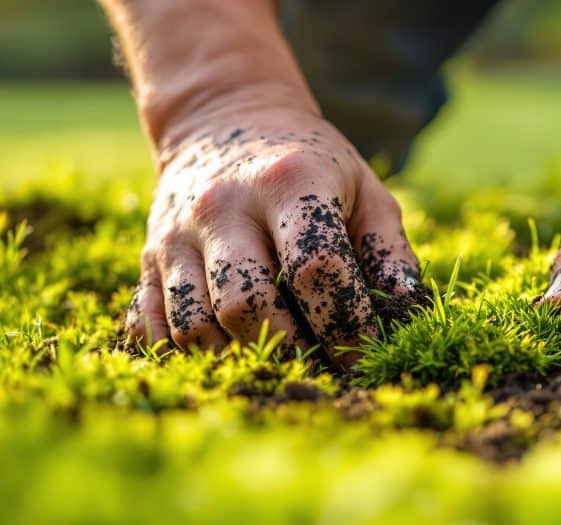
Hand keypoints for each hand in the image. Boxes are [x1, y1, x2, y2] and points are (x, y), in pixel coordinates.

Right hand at [125, 106, 418, 365]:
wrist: (224, 119)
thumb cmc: (312, 165)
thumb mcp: (364, 189)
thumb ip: (389, 249)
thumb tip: (407, 307)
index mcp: (287, 182)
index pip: (315, 268)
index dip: (346, 321)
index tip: (366, 351)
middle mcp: (222, 206)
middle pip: (246, 305)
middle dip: (291, 348)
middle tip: (322, 364)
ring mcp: (176, 234)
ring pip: (195, 326)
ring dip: (241, 358)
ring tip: (281, 359)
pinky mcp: (148, 258)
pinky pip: (155, 326)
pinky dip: (190, 355)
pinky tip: (231, 352)